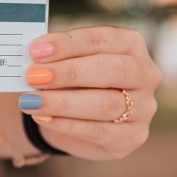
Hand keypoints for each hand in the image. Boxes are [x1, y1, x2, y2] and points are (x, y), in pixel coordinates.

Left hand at [20, 26, 161, 159]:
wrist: (80, 118)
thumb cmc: (75, 81)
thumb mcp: (68, 62)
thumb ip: (56, 58)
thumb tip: (33, 57)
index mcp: (131, 45)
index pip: (101, 39)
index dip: (68, 44)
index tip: (36, 50)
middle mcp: (145, 74)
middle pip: (111, 70)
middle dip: (69, 73)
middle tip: (34, 76)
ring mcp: (144, 108)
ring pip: (104, 104)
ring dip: (62, 102)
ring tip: (31, 100)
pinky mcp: (133, 136)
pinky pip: (98, 131)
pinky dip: (66, 124)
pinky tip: (42, 117)